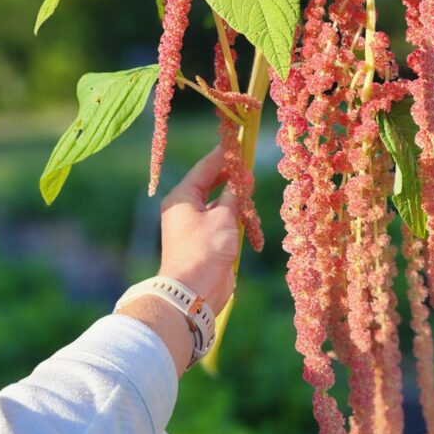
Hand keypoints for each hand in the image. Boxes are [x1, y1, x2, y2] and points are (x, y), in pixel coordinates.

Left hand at [158, 146, 239, 314]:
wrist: (194, 290)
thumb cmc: (205, 248)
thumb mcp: (223, 216)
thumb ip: (235, 195)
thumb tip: (244, 177)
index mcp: (181, 198)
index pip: (203, 168)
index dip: (222, 155)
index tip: (237, 142)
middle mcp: (185, 210)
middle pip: (209, 184)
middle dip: (230, 176)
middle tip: (249, 165)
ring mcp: (194, 227)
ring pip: (217, 203)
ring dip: (234, 197)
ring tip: (251, 186)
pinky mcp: (205, 242)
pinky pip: (221, 221)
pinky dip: (234, 215)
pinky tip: (248, 212)